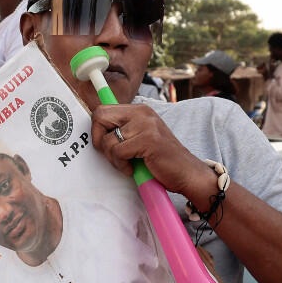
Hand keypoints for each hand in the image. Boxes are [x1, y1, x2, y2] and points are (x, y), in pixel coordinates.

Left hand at [90, 104, 209, 197]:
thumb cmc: (159, 159)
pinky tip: (133, 169)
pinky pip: (118, 152)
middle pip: (99, 117)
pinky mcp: (148, 140)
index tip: (106, 145)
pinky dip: (122, 166)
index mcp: (138, 110)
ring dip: (113, 158)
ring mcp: (146, 125)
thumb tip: (95, 131)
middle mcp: (142, 112)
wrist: (186, 173)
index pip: (102, 110)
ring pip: (108, 140)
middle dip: (99, 141)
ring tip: (128, 164)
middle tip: (113, 155)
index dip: (97, 130)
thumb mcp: (139, 138)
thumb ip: (122, 131)